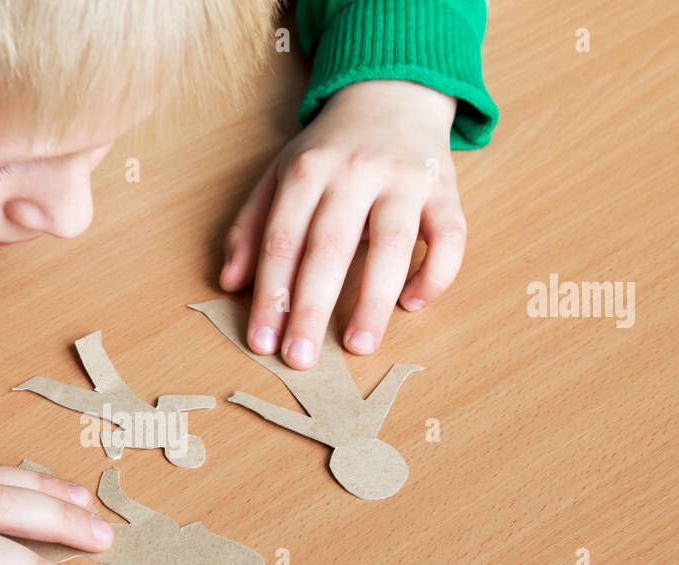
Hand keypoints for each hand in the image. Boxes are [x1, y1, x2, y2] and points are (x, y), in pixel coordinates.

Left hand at [220, 79, 463, 366]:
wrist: (392, 92)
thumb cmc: (330, 150)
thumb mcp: (279, 174)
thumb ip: (251, 227)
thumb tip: (229, 282)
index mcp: (307, 171)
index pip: (282, 242)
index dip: (271, 296)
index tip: (262, 342)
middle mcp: (354, 172)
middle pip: (330, 248)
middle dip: (312, 309)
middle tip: (301, 359)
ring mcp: (404, 179)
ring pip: (392, 245)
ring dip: (374, 300)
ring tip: (359, 346)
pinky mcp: (446, 188)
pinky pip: (449, 237)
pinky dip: (434, 274)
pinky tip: (412, 304)